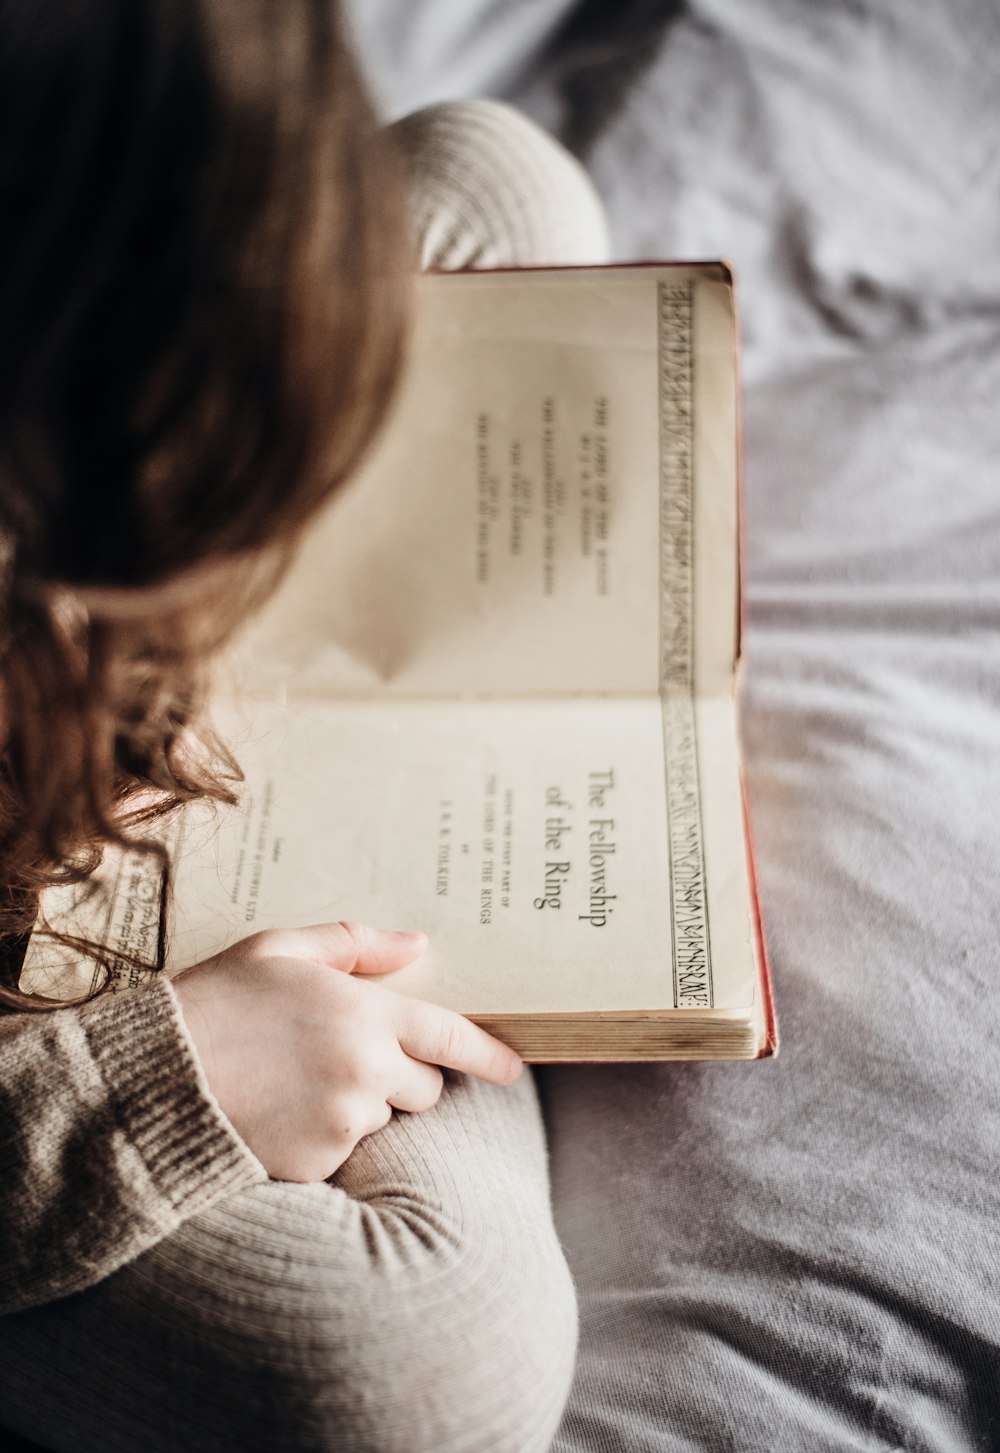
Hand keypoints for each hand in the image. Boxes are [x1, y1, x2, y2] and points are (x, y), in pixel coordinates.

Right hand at [172, 921, 521, 1180]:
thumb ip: (355, 946)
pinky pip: (341, 1150)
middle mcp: (365, 1072)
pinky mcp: (317, 1163)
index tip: (511, 1069)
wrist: (152, 1078)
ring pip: (380, 1117)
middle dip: (399, 1073)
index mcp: (364, 1014)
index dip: (487, 1055)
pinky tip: (277, 1111)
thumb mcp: (278, 950)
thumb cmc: (215, 1001)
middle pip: (423, 1087)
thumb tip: (417, 945)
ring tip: (294, 1080)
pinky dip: (321, 1135)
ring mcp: (343, 1123)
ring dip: (357, 1102)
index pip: (450, 1037)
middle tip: (341, 1055)